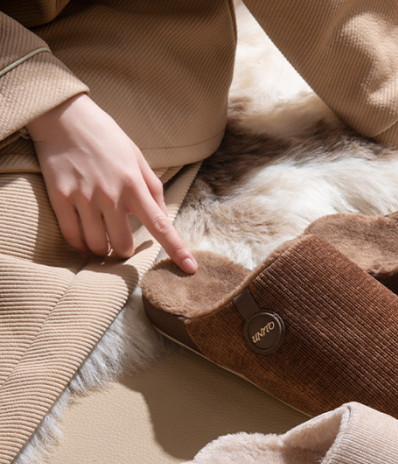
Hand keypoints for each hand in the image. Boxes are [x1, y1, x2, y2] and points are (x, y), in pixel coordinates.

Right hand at [26, 94, 196, 273]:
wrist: (64, 115)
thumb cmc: (106, 138)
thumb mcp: (137, 158)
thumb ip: (153, 190)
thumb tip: (164, 216)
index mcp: (135, 186)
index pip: (161, 225)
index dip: (177, 249)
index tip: (191, 268)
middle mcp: (111, 195)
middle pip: (123, 245)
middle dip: (125, 252)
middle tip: (122, 244)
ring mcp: (84, 197)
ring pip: (97, 246)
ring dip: (102, 251)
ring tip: (102, 243)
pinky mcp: (60, 198)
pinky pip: (72, 237)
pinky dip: (80, 245)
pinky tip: (85, 241)